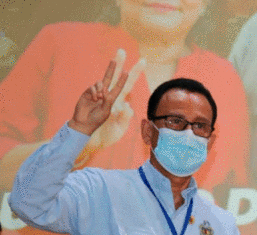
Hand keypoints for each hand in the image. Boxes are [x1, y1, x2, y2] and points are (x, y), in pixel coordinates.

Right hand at [76, 50, 145, 167]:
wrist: (90, 137)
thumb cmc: (108, 135)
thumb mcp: (119, 129)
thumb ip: (124, 118)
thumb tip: (127, 105)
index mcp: (119, 101)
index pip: (128, 84)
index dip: (135, 73)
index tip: (142, 61)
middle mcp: (110, 94)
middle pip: (114, 75)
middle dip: (118, 63)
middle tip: (121, 50)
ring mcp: (98, 93)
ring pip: (104, 81)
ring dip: (104, 89)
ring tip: (101, 101)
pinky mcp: (88, 94)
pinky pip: (94, 87)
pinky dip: (96, 92)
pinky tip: (95, 100)